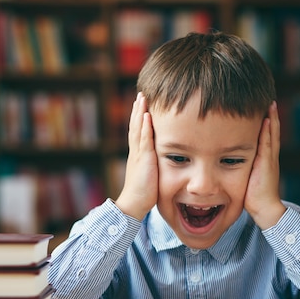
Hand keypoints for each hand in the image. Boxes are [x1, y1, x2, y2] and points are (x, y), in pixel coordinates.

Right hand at [115, 93, 157, 219]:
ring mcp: (139, 154)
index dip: (139, 117)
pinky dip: (144, 126)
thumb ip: (155, 164)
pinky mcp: (143, 160)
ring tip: (142, 98)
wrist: (134, 204)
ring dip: (139, 112)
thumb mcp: (151, 174)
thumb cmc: (145, 193)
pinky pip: (144, 140)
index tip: (142, 104)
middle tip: (140, 94)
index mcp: (138, 154)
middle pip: (135, 125)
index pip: (138, 131)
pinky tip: (146, 115)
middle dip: (138, 109)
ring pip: (137, 129)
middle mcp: (136, 151)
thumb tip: (164, 160)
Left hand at [245, 102, 286, 228]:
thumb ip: (239, 166)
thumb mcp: (245, 176)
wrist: (264, 209)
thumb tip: (225, 160)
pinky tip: (266, 119)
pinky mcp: (267, 163)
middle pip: (271, 130)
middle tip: (268, 99)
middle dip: (270, 115)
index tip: (260, 108)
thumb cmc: (252, 196)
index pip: (265, 135)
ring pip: (271, 133)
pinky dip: (268, 130)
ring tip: (270, 103)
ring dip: (271, 118)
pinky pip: (267, 143)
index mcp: (264, 158)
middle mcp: (269, 155)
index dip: (265, 122)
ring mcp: (269, 158)